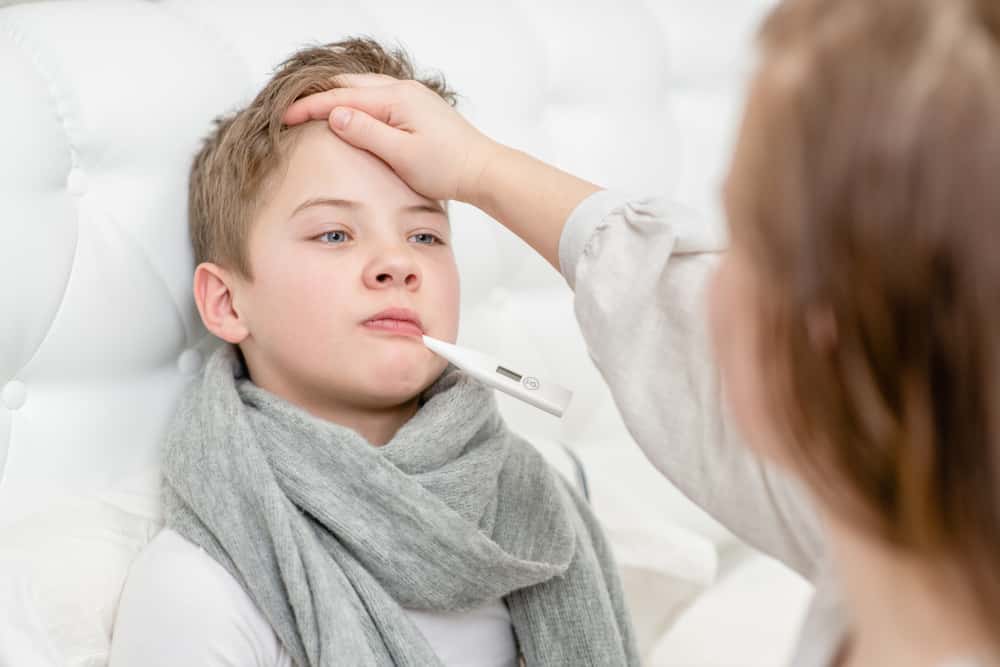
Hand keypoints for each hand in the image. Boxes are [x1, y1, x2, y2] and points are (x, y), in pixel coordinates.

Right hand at [283, 74, 500, 203]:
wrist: (482, 170)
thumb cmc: (446, 167)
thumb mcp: (401, 154)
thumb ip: (366, 132)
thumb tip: (334, 115)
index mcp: (396, 98)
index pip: (341, 98)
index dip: (310, 108)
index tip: (285, 118)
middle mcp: (403, 90)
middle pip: (350, 85)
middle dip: (319, 96)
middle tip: (293, 111)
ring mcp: (412, 97)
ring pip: (364, 89)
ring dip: (338, 97)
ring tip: (314, 109)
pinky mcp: (418, 109)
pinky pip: (378, 97)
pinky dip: (357, 102)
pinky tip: (351, 114)